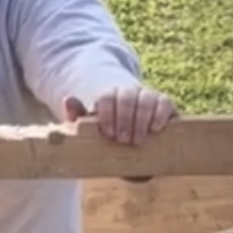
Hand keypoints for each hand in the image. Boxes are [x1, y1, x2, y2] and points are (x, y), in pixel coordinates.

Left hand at [62, 85, 177, 145]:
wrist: (132, 136)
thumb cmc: (108, 133)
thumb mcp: (90, 127)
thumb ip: (77, 116)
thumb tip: (68, 99)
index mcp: (108, 96)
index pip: (106, 96)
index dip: (107, 114)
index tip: (108, 133)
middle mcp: (129, 92)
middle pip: (126, 97)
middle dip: (124, 119)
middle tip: (122, 140)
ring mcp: (148, 96)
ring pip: (146, 98)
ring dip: (141, 120)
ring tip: (136, 141)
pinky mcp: (165, 104)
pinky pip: (164, 102)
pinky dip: (159, 115)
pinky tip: (154, 129)